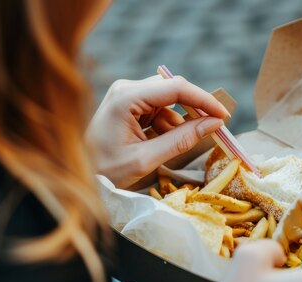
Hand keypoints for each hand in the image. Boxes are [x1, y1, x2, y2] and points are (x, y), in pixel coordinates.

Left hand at [88, 76, 228, 188]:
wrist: (77, 174)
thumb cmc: (105, 171)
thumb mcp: (146, 159)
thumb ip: (181, 140)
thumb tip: (214, 124)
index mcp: (126, 97)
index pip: (175, 88)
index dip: (204, 100)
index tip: (224, 116)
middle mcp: (126, 89)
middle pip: (173, 90)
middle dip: (194, 110)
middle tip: (214, 130)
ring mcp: (126, 95)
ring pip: (168, 101)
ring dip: (179, 122)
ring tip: (176, 146)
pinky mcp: (128, 105)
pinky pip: (158, 110)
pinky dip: (167, 126)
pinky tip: (163, 144)